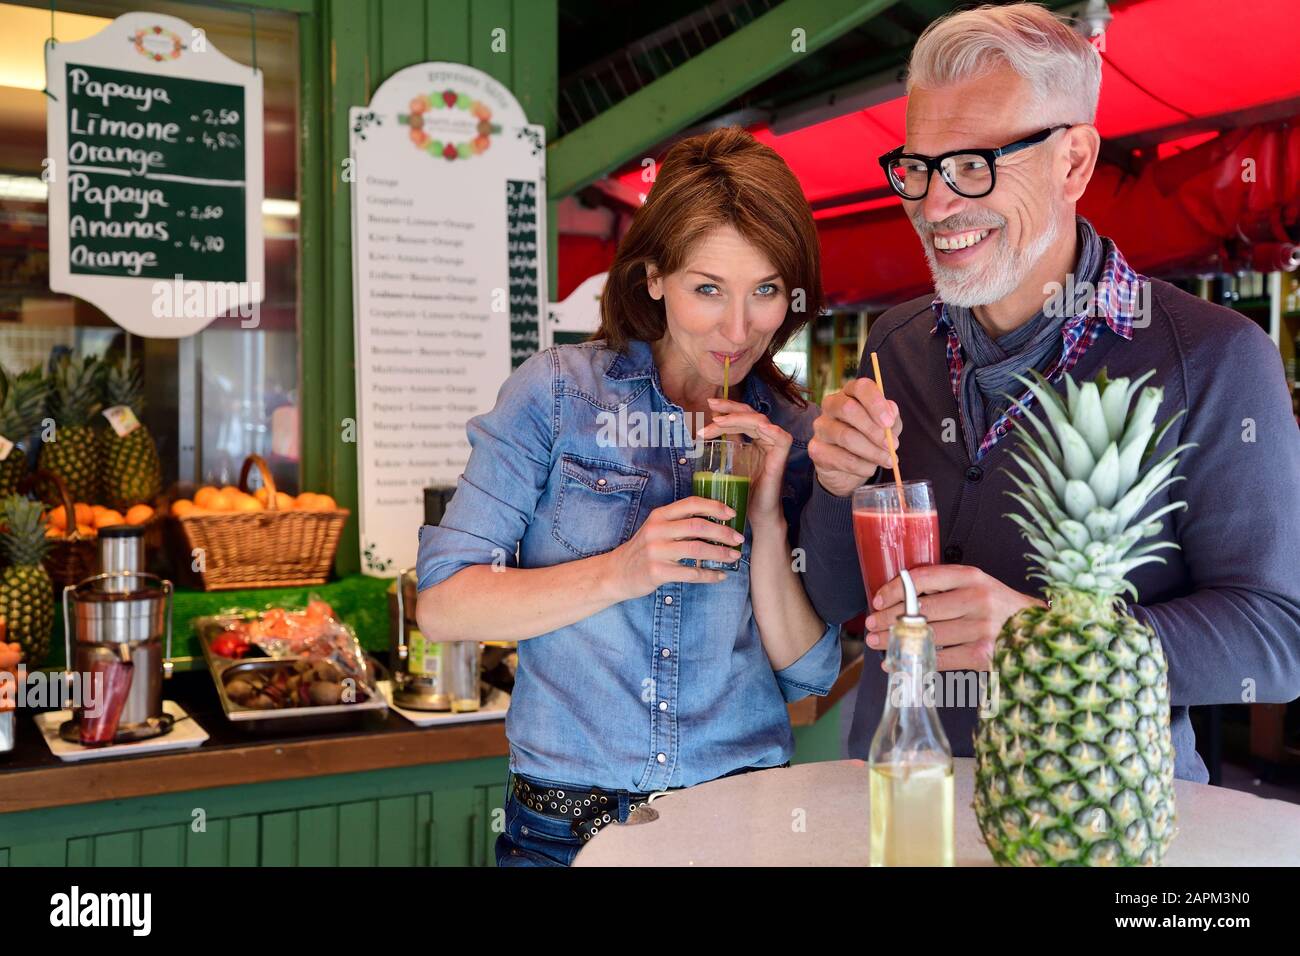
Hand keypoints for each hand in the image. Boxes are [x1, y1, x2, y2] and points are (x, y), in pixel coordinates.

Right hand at [604, 496, 744, 600]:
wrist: (616, 573)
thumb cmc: (643, 549)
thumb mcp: (656, 529)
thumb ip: (679, 522)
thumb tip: (715, 521)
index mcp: (660, 515)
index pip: (691, 504)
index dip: (715, 507)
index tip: (732, 514)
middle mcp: (657, 530)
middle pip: (698, 526)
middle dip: (723, 532)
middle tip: (738, 539)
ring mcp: (656, 551)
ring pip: (697, 549)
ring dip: (720, 553)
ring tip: (734, 557)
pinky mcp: (658, 572)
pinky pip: (691, 573)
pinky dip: (709, 575)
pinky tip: (720, 576)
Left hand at [698, 398, 790, 527]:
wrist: (757, 513)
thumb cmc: (745, 490)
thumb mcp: (732, 460)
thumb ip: (728, 442)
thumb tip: (710, 425)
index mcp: (757, 437)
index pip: (743, 415)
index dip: (728, 407)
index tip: (710, 404)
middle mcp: (768, 439)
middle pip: (751, 413)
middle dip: (730, 408)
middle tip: (711, 405)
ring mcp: (775, 448)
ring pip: (761, 421)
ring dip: (738, 419)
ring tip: (718, 422)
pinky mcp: (781, 459)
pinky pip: (782, 439)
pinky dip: (772, 431)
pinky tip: (760, 427)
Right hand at [808, 377, 901, 496]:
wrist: (848, 469)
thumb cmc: (869, 439)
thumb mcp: (886, 428)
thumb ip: (891, 418)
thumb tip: (891, 411)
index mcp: (851, 393)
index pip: (860, 387)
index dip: (876, 403)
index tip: (889, 422)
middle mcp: (831, 405)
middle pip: (848, 409)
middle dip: (873, 430)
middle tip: (891, 445)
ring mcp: (821, 427)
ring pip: (846, 436)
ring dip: (872, 452)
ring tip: (888, 460)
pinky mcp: (816, 449)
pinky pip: (841, 458)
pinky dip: (861, 466)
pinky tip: (869, 468)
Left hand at [863, 565, 1045, 670]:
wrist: (1039, 632)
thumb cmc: (999, 608)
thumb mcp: (977, 585)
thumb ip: (945, 586)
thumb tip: (899, 597)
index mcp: (972, 577)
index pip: (923, 579)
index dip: (895, 589)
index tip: (877, 599)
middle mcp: (976, 599)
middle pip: (920, 609)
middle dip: (888, 619)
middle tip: (870, 625)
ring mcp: (980, 629)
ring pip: (926, 635)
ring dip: (896, 640)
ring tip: (878, 643)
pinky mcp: (982, 655)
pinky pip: (939, 659)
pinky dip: (914, 661)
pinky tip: (897, 663)